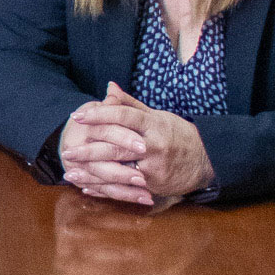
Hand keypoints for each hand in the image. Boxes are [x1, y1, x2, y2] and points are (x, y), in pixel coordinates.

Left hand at [60, 83, 214, 209]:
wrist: (207, 160)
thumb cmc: (178, 134)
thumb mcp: (158, 116)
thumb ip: (130, 104)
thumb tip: (109, 86)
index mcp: (153, 124)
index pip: (123, 116)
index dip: (99, 115)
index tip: (77, 117)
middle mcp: (153, 145)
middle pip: (116, 146)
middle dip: (89, 150)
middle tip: (67, 151)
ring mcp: (154, 167)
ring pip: (118, 170)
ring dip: (92, 174)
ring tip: (71, 174)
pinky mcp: (154, 185)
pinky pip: (125, 188)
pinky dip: (105, 188)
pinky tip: (88, 188)